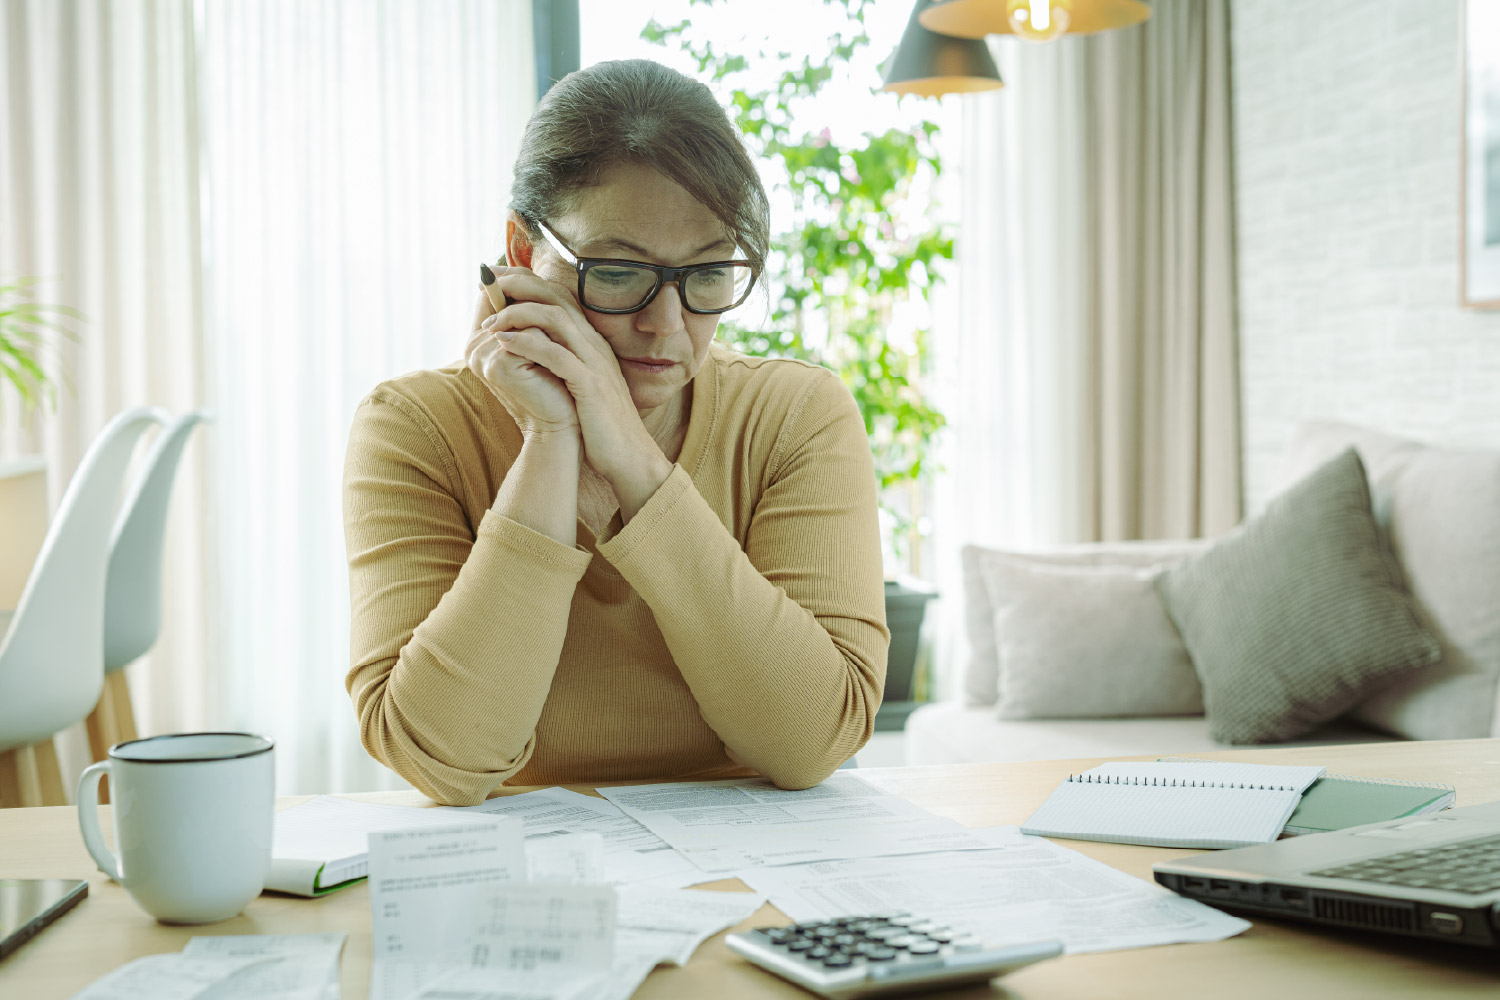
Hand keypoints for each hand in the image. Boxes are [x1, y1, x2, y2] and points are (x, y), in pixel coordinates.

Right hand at [466, 273, 578, 438]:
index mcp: (478, 340)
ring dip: (547, 326)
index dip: (518, 284)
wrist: (561, 424)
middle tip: (559, 320)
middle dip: (535, 302)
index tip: (543, 286)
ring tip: (562, 347)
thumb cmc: (554, 384)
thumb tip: (521, 274)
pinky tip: (559, 360)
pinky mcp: (498, 365)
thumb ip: (525, 315)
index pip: (493, 295)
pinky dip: (550, 342)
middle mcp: (473, 347)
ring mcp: (481, 356)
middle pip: (505, 300)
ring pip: (521, 316)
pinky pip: (529, 334)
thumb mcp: (538, 345)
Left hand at [489, 270, 665, 488]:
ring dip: (518, 313)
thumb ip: (563, 364)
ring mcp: (594, 363)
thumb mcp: (581, 386)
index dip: (528, 283)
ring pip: (556, 318)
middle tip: (487, 282)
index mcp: (591, 343)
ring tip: (490, 322)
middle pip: (557, 297)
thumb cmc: (600, 426)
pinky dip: (527, 343)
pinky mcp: (590, 385)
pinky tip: (503, 343)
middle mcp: (594, 345)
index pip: (559, 298)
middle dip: (520, 284)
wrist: (629, 457)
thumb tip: (532, 351)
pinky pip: (556, 354)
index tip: (497, 280)